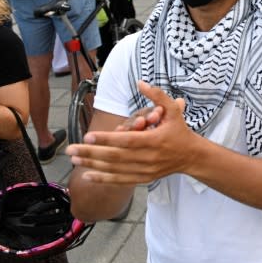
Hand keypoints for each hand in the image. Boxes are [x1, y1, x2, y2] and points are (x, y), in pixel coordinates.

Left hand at [66, 81, 193, 184]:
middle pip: (115, 156)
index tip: (88, 136)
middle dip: (91, 153)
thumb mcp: (174, 110)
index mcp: (155, 140)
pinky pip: (120, 179)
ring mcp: (145, 170)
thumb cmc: (180, 131)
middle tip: (70, 149)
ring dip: (92, 164)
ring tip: (74, 159)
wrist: (191, 156)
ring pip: (115, 169)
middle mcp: (148, 157)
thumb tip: (140, 82)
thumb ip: (157, 95)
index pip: (127, 140)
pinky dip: (103, 178)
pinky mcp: (143, 178)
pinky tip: (88, 175)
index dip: (107, 139)